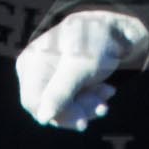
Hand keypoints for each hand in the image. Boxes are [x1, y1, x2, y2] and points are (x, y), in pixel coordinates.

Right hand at [16, 10, 148, 130]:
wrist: (117, 28)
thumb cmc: (95, 39)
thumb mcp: (80, 66)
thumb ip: (60, 92)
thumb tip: (42, 119)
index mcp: (31, 63)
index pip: (33, 102)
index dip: (57, 114)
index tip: (84, 120)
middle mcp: (36, 72)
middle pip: (51, 108)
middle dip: (78, 110)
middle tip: (102, 106)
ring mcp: (51, 79)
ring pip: (65, 109)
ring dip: (89, 106)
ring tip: (108, 92)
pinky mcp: (66, 84)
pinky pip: (74, 103)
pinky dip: (92, 100)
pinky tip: (107, 90)